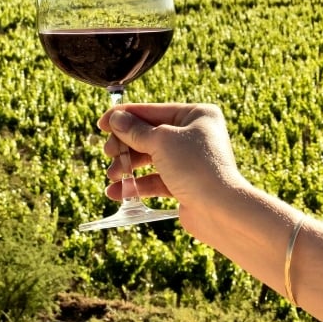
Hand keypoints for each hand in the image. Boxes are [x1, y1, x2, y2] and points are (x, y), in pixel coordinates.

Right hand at [98, 102, 243, 235]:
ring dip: (128, 166)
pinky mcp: (186, 183)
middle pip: (150, 134)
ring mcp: (191, 160)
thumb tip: (115, 118)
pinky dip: (138, 185)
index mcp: (196, 115)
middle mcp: (195, 135)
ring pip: (151, 158)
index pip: (153, 111)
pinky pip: (156, 179)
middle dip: (125, 145)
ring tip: (112, 176)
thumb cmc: (195, 167)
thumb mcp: (160, 142)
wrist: (220, 210)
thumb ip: (135, 130)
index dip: (125, 116)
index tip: (101, 123)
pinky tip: (118, 192)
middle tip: (108, 153)